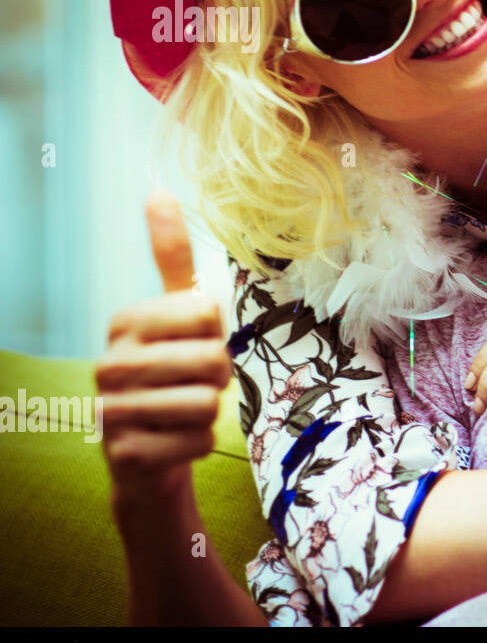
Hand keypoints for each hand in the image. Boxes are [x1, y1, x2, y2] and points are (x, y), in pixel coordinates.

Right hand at [96, 191, 231, 502]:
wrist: (147, 453)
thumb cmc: (173, 373)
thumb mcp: (178, 313)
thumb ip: (172, 257)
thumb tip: (158, 189)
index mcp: (126, 321)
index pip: (208, 312)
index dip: (219, 333)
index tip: (198, 345)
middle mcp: (109, 362)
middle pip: (212, 360)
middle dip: (221, 377)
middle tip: (199, 385)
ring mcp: (110, 410)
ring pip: (207, 403)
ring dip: (212, 412)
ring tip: (186, 412)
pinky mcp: (124, 453)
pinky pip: (199, 441)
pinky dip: (201, 444)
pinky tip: (176, 442)